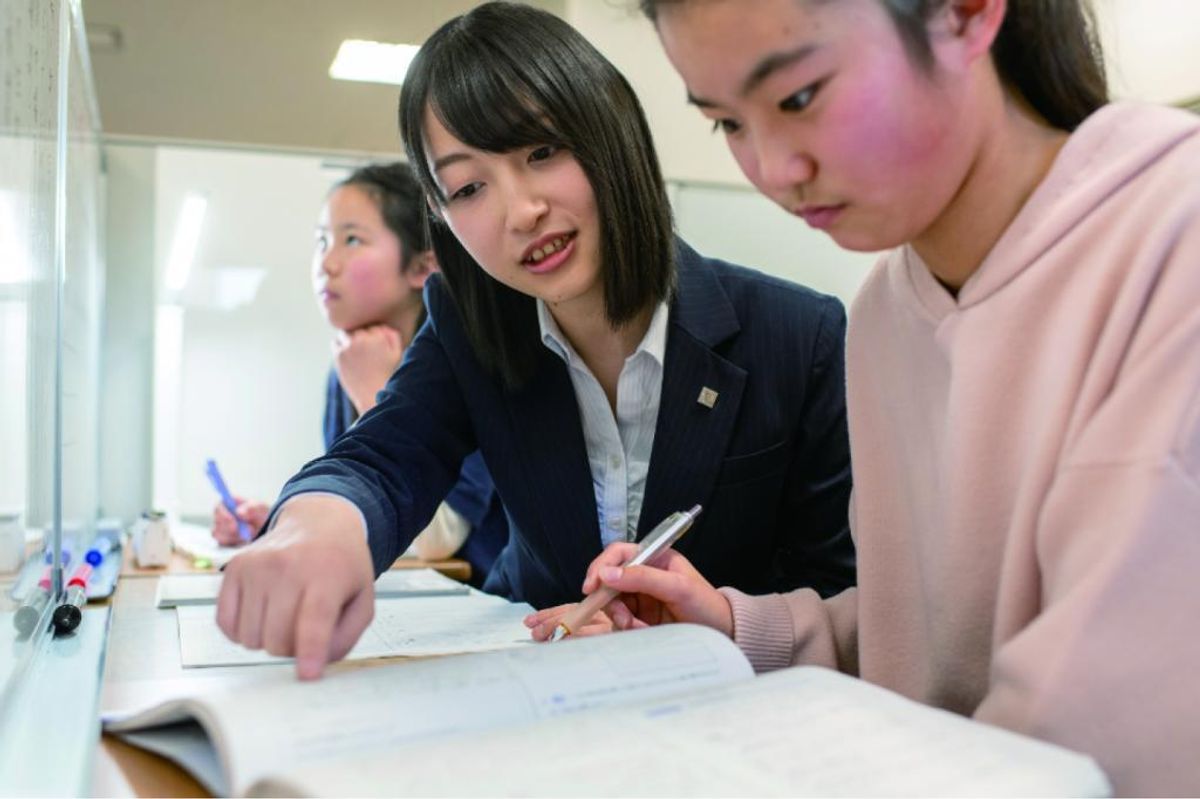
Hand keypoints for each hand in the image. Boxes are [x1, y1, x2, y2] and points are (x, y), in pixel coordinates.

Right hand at [216, 494, 375, 679]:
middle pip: (277, 639)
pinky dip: (243, 630)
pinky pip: (226, 624)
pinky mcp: (233, 568)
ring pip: (250, 638)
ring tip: (285, 615)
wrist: (319, 524)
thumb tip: (314, 664)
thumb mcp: (362, 599)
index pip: (314, 620)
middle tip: (304, 628)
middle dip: (292, 649)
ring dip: (267, 639)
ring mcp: (255, 566)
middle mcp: (287, 567)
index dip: (310, 652)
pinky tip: (263, 612)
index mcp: (326, 574)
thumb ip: (345, 637)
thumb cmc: (341, 566)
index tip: (307, 675)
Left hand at [332, 325, 402, 413]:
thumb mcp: (396, 353)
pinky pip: (336, 343)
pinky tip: (348, 358)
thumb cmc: (388, 376)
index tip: (376, 349)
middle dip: (362, 337)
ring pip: (346, 333)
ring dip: (350, 340)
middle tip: (365, 353)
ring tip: (357, 355)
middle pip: (359, 328)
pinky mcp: (339, 355)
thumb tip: (380, 325)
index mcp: (379, 336)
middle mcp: (364, 338)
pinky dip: (340, 347)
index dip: (375, 337)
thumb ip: (391, 335)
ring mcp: (350, 346)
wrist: (374, 396)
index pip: (374, 326)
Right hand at [525, 543, 734, 640]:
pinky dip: (627, 628)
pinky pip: (621, 620)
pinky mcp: (640, 618)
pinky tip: (643, 631)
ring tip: (637, 627)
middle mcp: (644, 575)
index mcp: (654, 558)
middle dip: (610, 600)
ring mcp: (640, 597)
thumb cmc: (706, 605)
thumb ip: (643, 577)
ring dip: (620, 617)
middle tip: (622, 618)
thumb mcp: (678, 587)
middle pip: (609, 580)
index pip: (619, 553)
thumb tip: (606, 574)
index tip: (592, 586)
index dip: (601, 566)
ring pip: (612, 603)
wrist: (722, 634)